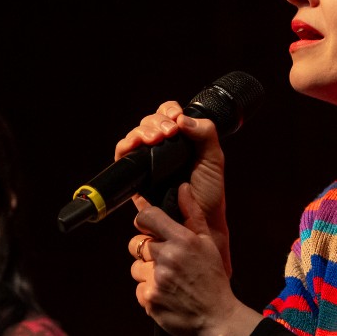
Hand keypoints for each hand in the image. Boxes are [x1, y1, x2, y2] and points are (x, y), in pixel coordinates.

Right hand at [115, 102, 229, 247]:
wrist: (197, 224)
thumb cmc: (208, 196)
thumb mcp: (213, 160)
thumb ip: (205, 134)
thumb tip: (182, 118)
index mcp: (182, 141)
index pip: (169, 115)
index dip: (169, 111)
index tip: (176, 118)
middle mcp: (163, 149)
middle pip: (150, 122)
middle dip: (157, 122)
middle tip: (168, 133)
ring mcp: (148, 162)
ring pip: (136, 135)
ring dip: (142, 131)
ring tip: (155, 139)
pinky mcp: (135, 177)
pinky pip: (123, 155)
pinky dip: (126, 145)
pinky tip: (135, 144)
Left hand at [128, 184, 261, 335]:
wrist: (218, 318)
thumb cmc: (213, 279)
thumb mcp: (208, 243)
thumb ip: (192, 214)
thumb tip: (182, 188)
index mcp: (182, 240)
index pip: (147, 217)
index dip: (145, 221)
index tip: (150, 227)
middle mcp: (167, 257)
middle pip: (135, 243)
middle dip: (146, 250)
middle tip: (165, 260)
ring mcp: (156, 280)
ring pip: (136, 268)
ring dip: (147, 273)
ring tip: (169, 281)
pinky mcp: (149, 300)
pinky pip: (139, 289)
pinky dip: (149, 292)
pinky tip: (167, 295)